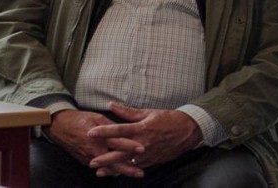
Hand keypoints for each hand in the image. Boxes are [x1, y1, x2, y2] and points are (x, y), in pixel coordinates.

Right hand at [45, 109, 145, 177]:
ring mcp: (88, 158)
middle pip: (113, 162)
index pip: (116, 143)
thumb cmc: (79, 119)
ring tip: (135, 173)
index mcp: (97, 138)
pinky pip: (101, 167)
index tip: (142, 148)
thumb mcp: (97, 118)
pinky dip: (111, 169)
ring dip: (121, 171)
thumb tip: (126, 129)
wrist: (59, 127)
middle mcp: (93, 150)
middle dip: (128, 168)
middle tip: (140, 172)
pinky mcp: (85, 161)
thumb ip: (111, 125)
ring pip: (107, 167)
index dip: (130, 146)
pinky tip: (121, 171)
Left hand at [87, 102, 202, 171]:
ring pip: (127, 163)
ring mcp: (148, 154)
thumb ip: (128, 111)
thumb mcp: (148, 112)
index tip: (91, 133)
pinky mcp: (152, 161)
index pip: (119, 130)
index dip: (104, 131)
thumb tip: (111, 104)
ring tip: (100, 172)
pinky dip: (126, 170)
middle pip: (120, 152)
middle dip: (105, 158)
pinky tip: (116, 174)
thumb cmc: (168, 119)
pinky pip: (136, 166)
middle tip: (91, 161)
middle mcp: (143, 143)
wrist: (187, 131)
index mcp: (142, 128)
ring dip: (113, 168)